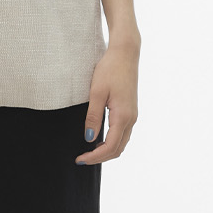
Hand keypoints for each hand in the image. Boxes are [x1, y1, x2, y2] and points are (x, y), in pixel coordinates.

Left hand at [76, 39, 138, 164]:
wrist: (125, 54)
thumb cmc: (110, 69)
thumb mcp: (96, 92)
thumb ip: (93, 116)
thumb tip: (89, 138)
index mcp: (123, 116)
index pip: (110, 146)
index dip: (95, 156)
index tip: (80, 159)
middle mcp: (131, 119)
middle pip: (117, 149)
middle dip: (100, 157)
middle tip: (81, 159)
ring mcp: (133, 115)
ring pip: (121, 143)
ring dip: (106, 151)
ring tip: (88, 152)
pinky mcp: (130, 111)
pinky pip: (122, 134)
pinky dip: (111, 142)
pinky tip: (98, 139)